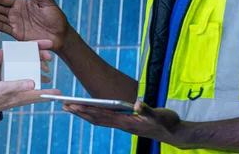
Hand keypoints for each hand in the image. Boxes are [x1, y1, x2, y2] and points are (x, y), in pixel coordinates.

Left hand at [0, 40, 54, 87]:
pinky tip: (45, 81)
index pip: (26, 46)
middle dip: (42, 55)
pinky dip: (38, 79)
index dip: (38, 43)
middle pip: (32, 55)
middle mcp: (15, 60)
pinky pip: (29, 78)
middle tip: (49, 58)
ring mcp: (16, 70)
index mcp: (10, 53)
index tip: (49, 43)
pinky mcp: (16, 80)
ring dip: (41, 67)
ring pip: (33, 66)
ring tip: (47, 72)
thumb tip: (0, 53)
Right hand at [0, 79, 61, 120]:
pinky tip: (27, 87)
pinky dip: (28, 89)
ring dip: (38, 91)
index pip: (38, 95)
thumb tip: (33, 83)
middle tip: (56, 91)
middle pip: (35, 95)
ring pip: (29, 94)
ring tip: (45, 89)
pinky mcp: (7, 96)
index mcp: (18, 96)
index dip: (49, 94)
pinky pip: (22, 93)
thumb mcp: (2, 87)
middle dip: (46, 92)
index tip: (60, 94)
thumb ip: (17, 85)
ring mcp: (12, 98)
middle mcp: (17, 98)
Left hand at [63, 101, 180, 143]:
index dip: (86, 110)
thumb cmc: (167, 123)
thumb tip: (135, 104)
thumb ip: (147, 110)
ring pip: (99, 119)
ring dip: (84, 114)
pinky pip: (106, 119)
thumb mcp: (159, 115)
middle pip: (96, 119)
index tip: (73, 105)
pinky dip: (95, 114)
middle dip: (79, 112)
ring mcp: (123, 125)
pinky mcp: (126, 123)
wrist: (175, 133)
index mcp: (126, 122)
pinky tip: (90, 110)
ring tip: (71, 107)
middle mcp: (122, 125)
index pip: (101, 116)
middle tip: (64, 105)